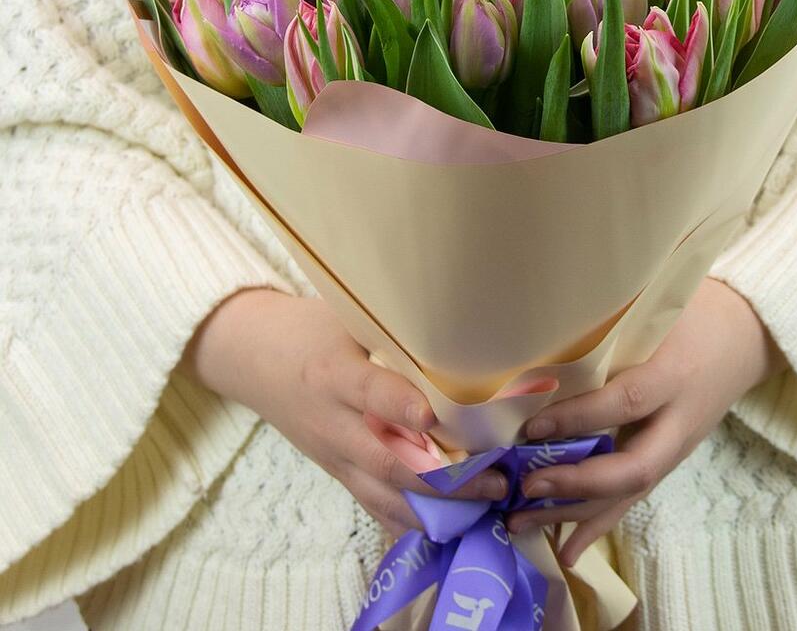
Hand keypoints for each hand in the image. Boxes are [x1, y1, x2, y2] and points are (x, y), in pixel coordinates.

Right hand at [179, 288, 506, 534]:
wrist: (254, 358)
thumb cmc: (312, 330)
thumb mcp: (346, 318)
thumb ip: (392, 332)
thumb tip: (459, 333)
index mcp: (334, 374)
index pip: (370, 393)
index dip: (401, 407)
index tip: (435, 418)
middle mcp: (334, 423)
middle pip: (388, 461)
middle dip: (446, 478)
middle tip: (497, 478)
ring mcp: (335, 456)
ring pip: (385, 495)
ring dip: (439, 508)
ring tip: (489, 503)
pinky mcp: (337, 474)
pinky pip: (376, 507)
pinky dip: (414, 521)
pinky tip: (456, 524)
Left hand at [508, 277, 784, 564]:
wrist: (746, 335)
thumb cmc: (694, 310)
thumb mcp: (659, 310)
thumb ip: (614, 326)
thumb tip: (545, 337)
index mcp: (675, 374)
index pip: (627, 402)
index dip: (580, 416)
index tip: (531, 425)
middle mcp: (680, 420)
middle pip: (635, 467)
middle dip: (578, 483)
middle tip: (526, 486)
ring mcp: (679, 446)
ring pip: (631, 492)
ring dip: (576, 513)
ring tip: (523, 524)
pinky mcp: (671, 459)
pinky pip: (635, 497)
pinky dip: (600, 523)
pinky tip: (569, 550)